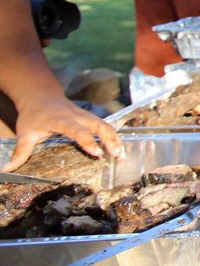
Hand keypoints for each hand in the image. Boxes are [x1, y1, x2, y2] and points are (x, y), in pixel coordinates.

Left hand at [2, 95, 122, 171]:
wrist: (42, 96)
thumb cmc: (34, 116)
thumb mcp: (25, 133)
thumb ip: (20, 152)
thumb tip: (6, 169)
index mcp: (62, 120)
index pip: (78, 131)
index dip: (88, 142)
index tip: (98, 153)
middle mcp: (78, 117)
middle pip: (99, 126)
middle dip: (110, 139)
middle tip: (117, 155)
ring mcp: (86, 116)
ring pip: (106, 126)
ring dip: (115, 139)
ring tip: (122, 155)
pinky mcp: (91, 118)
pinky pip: (106, 126)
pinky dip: (114, 137)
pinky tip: (119, 149)